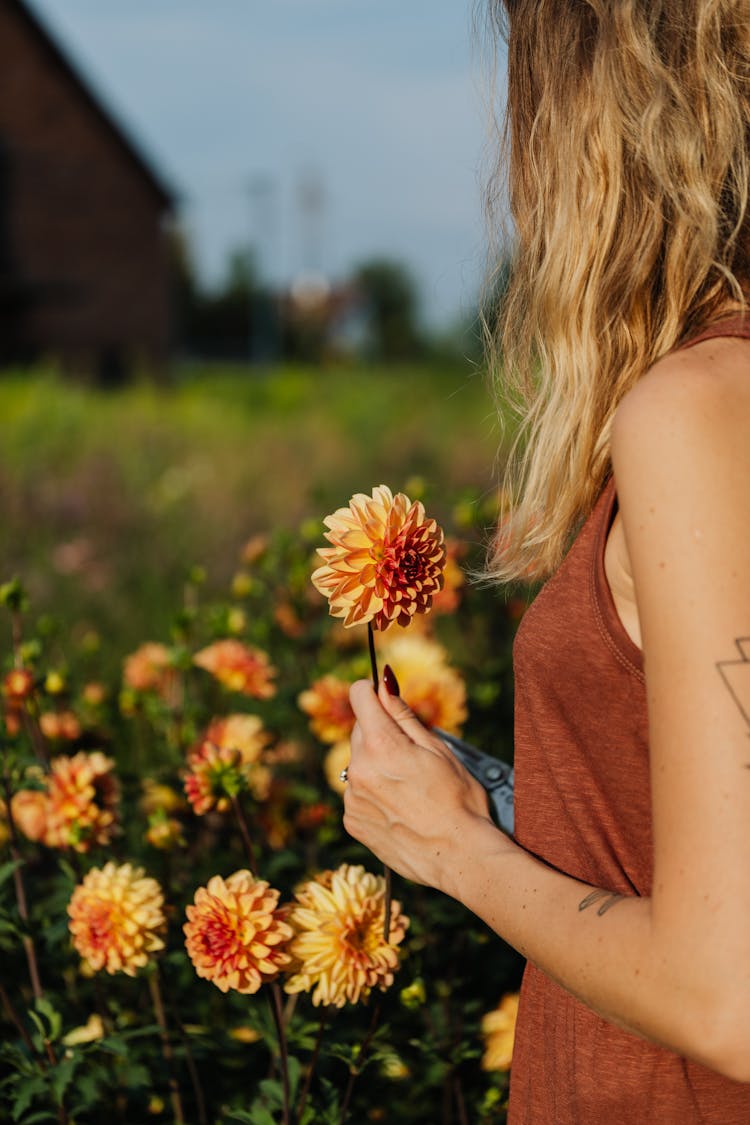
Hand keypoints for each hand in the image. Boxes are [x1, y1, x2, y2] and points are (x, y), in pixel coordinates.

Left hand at [344, 678, 502, 892]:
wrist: (458, 857)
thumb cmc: (458, 800)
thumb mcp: (438, 750)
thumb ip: (403, 714)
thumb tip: (383, 683)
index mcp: (381, 745)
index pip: (359, 696)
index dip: (372, 692)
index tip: (384, 698)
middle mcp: (358, 769)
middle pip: (360, 731)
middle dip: (381, 734)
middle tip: (412, 756)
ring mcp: (351, 797)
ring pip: (359, 764)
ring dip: (376, 766)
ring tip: (409, 789)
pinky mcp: (351, 821)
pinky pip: (357, 793)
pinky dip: (373, 794)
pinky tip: (399, 808)